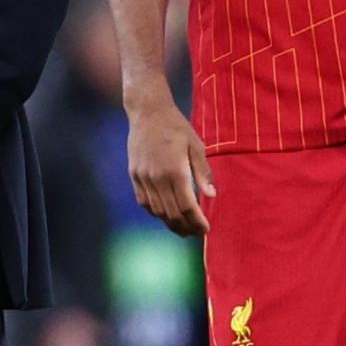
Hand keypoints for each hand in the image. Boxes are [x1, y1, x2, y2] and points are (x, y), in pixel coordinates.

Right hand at [126, 95, 214, 236]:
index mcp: (175, 170)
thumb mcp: (196, 146)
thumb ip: (203, 172)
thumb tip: (211, 196)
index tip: (206, 229)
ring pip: (157, 210)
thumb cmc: (176, 127)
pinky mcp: (134, 175)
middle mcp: (157, 177)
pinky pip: (144, 201)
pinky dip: (155, 212)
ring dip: (170, 223)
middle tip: (197, 232)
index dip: (197, 221)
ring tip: (183, 229)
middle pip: (171, 213)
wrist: (147, 113)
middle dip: (186, 226)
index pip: (187, 206)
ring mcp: (143, 177)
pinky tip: (165, 215)